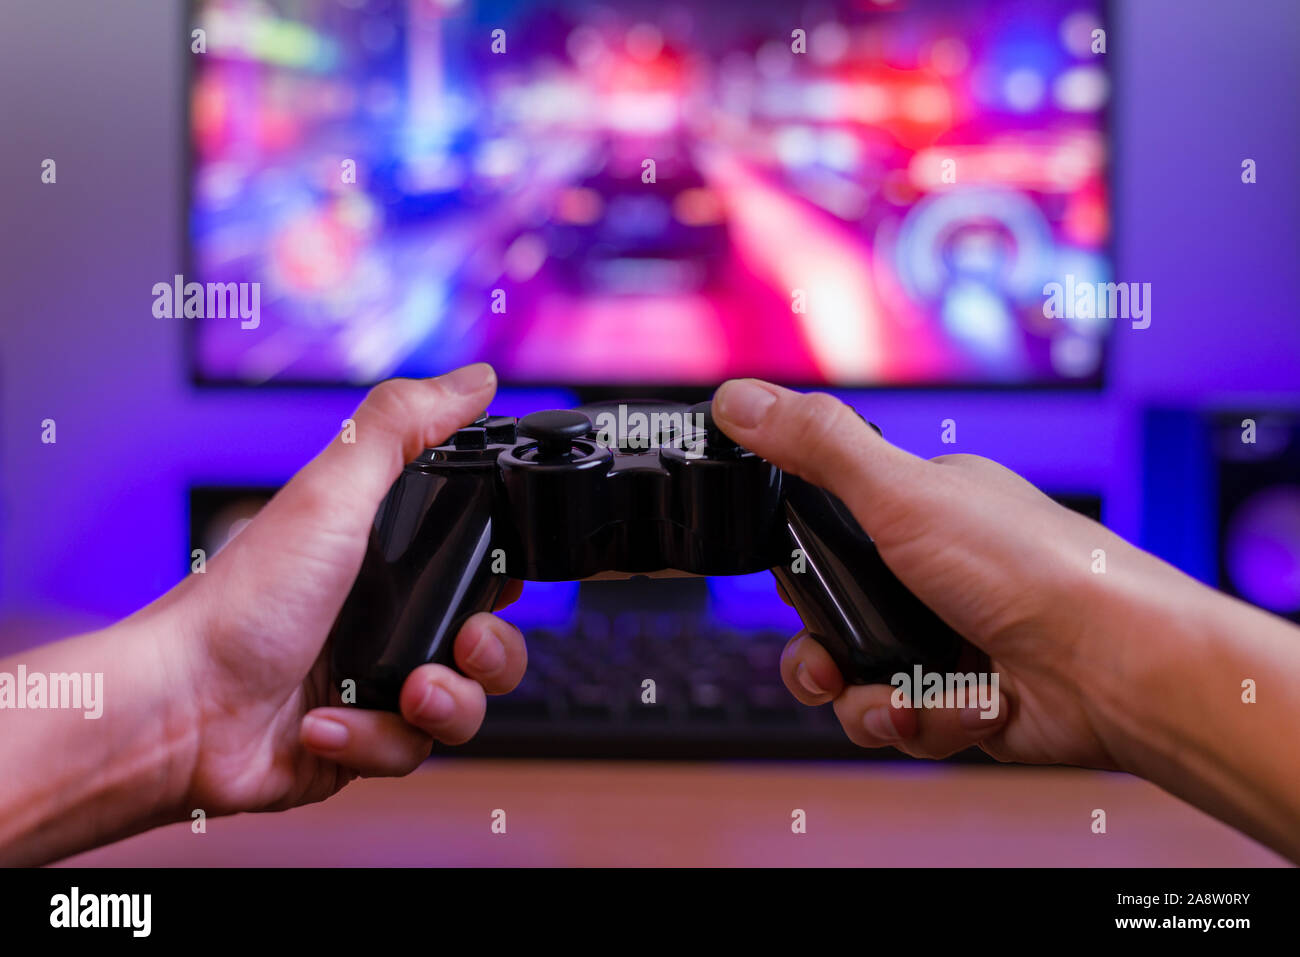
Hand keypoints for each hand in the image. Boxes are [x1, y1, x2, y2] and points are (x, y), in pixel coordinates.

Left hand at [149, 363, 527, 814]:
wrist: (181, 709)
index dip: (505, 578)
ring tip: (406, 696)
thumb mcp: (332, 492)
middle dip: (492, 652)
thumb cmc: (242, 598)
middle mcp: (388, 621)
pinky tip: (328, 723)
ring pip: (465, 706)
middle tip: (462, 643)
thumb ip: (403, 427)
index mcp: (388, 559)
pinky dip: (374, 740)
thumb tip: (475, 378)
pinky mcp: (362, 740)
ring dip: (446, 704)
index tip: (498, 580)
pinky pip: (411, 752)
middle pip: (492, 645)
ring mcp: (377, 684)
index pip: (484, 568)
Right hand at [711, 378, 1205, 767]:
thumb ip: (815, 447)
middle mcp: (934, 572)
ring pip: (857, 679)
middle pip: (832, 616)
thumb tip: (738, 398)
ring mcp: (948, 638)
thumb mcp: (902, 493)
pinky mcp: (961, 698)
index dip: (799, 568)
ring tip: (903, 698)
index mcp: (924, 507)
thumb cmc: (1032, 570)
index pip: (828, 531)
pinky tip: (960, 705)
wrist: (1117, 673)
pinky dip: (925, 720)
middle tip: (830, 664)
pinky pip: (903, 719)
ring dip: (870, 698)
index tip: (795, 588)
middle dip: (821, 653)